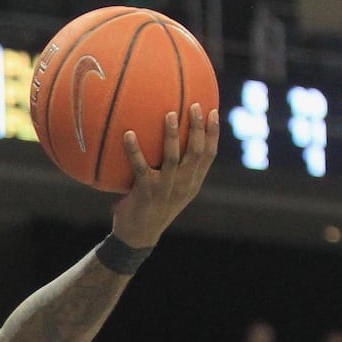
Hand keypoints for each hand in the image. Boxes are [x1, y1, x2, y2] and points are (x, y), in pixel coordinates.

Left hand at [110, 103, 218, 247]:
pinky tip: (128, 134)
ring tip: (169, 114)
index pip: (209, 155)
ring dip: (172, 135)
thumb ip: (174, 170)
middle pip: (197, 153)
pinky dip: (134, 149)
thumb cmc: (151, 207)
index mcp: (192, 183)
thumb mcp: (170, 190)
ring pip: (173, 158)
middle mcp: (183, 185)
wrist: (137, 236)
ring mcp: (165, 189)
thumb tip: (169, 139)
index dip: (213, 133)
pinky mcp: (146, 191)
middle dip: (198, 128)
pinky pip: (140, 166)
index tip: (213, 111)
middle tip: (195, 106)